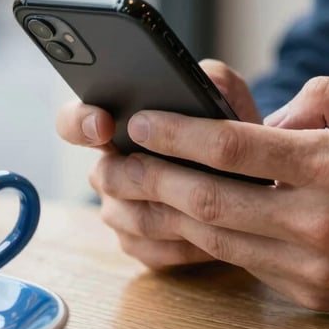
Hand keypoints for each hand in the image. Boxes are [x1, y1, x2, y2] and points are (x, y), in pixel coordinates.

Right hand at [56, 60, 259, 267]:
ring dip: (171, 208)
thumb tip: (201, 80)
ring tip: (211, 200)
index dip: (80, 122)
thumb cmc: (231, 134)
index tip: (104, 124)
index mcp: (117, 126)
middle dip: (142, 173)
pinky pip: (147, 249)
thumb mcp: (228, 99)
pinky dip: (182, 242)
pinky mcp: (137, 245)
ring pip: (129, 216)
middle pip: (104, 176)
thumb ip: (214, 79)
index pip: (74, 121)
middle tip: (176, 170)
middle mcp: (109, 168)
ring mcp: (119, 209)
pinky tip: (213, 231)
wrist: (253, 184)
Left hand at [89, 76, 328, 313]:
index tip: (139, 121)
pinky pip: (245, 261)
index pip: (231, 148)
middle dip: (149, 180)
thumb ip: (317, 97)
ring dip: (165, 215)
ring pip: (217, 239)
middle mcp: (316, 221)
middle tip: (108, 163)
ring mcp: (312, 265)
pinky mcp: (313, 294)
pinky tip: (181, 219)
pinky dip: (207, 238)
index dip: (176, 134)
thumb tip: (265, 119)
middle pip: (208, 201)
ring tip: (129, 191)